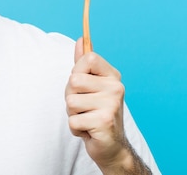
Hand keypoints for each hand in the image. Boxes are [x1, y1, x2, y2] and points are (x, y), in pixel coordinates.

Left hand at [65, 38, 130, 169]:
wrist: (111, 147)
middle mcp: (116, 88)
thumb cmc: (95, 112)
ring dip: (73, 114)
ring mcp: (112, 104)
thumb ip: (84, 63)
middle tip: (84, 107)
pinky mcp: (104, 122)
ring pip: (70, 101)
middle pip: (73, 81)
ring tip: (87, 118)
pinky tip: (89, 130)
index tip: (84, 86)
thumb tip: (81, 39)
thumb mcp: (90, 85)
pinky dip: (76, 129)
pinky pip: (73, 121)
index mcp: (112, 76)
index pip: (87, 58)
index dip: (77, 72)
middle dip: (71, 96)